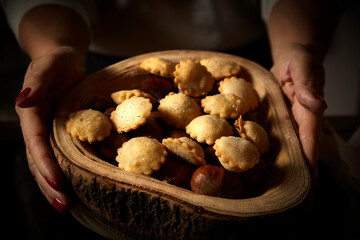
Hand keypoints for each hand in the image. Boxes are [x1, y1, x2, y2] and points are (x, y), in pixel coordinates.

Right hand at [15, 46, 85, 211]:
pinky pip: (58, 156)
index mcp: (31, 111)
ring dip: (53, 185)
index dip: (45, 163)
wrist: (65, 60)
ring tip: (66, 206)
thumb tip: (22, 100)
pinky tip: (72, 188)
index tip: (57, 182)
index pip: (35, 142)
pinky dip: (63, 173)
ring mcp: (46, 130)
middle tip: (63, 205)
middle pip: (38, 159)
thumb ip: (38, 83)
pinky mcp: (58, 132)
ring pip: (45, 162)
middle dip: (48, 183)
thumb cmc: (57, 60)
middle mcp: (36, 125)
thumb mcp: (49, 66)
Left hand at [270, 43, 326, 184]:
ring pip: (292, 148)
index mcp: (307, 110)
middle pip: (303, 150)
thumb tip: (318, 105)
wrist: (291, 56)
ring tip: (285, 194)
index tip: (310, 182)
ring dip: (291, 169)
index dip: (310, 161)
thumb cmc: (299, 58)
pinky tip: (269, 170)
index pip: (309, 139)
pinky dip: (277, 155)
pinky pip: (279, 139)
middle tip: (302, 202)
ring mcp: (290, 121)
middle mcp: (301, 119)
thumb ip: (307, 86)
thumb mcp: (302, 66)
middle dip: (304, 175)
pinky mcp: (280, 119)